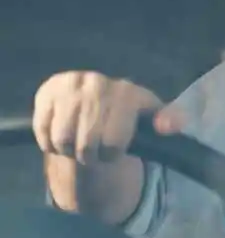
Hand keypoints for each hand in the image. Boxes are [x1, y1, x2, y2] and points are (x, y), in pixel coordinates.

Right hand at [33, 71, 184, 164]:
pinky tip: (62, 135)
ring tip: (79, 143)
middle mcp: (97, 82)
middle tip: (95, 149)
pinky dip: (50, 143)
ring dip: (69, 151)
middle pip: (87, 145)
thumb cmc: (129, 115)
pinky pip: (43, 131)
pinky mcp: (46, 91)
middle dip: (91, 155)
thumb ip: (168, 122)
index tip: (116, 148)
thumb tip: (165, 126)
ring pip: (63, 141)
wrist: (95, 98)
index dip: (113, 153)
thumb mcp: (152, 118)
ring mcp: (70, 85)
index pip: (114, 143)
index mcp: (127, 92)